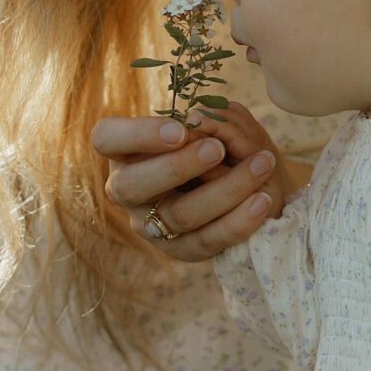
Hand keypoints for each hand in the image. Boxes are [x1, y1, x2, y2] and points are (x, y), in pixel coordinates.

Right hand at [91, 102, 301, 262]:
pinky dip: (238, 221)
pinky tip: (263, 201)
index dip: (139, 135)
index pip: (107, 138)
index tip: (180, 128)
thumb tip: (204, 121)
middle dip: (179, 166)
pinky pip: (206, 241)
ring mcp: (148, 223)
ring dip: (225, 190)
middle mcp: (124, 189)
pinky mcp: (177, 249)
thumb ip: (197, 122)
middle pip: (135, 185)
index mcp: (120, 151)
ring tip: (261, 164)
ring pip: (179, 214)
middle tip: (218, 149)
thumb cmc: (196, 141)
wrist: (219, 183)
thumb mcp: (194, 125)